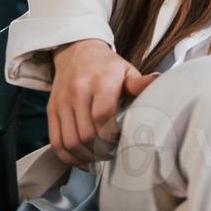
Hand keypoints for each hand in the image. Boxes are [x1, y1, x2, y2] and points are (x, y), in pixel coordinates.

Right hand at [48, 38, 158, 166]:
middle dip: (100, 150)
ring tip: (98, 158)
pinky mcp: (51, 109)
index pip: (102, 115)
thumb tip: (159, 82)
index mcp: (101, 80)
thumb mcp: (126, 70)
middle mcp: (78, 91)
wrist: (77, 50)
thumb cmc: (106, 65)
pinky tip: (81, 159)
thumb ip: (140, 82)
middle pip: (86, 133)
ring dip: (85, 156)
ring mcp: (62, 101)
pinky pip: (56, 141)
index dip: (112, 134)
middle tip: (111, 153)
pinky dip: (68, 156)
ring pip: (70, 141)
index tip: (120, 138)